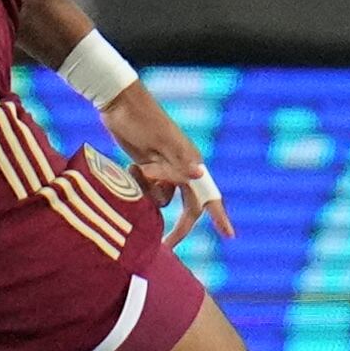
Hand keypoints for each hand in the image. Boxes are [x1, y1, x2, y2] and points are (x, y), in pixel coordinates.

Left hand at [98, 81, 228, 243]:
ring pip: (162, 199)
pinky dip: (139, 185)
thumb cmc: (142, 120)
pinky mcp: (147, 167)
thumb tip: (200, 175)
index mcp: (191, 162)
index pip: (209, 196)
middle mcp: (181, 169)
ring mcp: (164, 169)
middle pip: (187, 207)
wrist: (119, 104)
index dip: (220, 217)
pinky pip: (147, 190)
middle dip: (179, 226)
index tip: (230, 236)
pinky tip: (131, 165)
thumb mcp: (160, 141)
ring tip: (137, 167)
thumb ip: (178, 161)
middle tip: (166, 246)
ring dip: (149, 193)